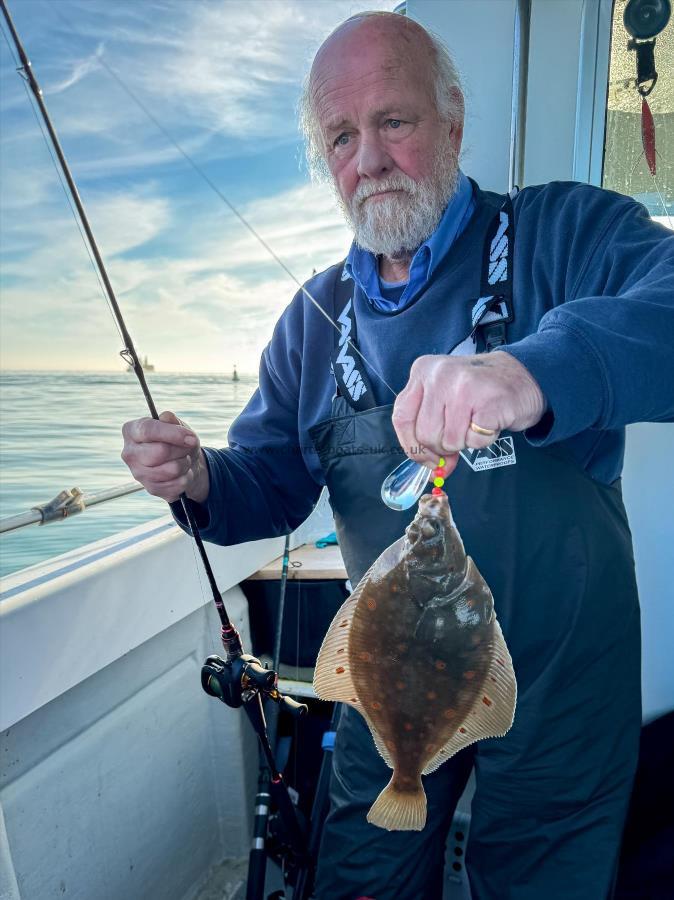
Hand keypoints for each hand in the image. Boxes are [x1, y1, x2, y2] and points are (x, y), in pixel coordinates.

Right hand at [121, 410, 209, 502]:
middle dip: (181, 449)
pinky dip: (186, 476)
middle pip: (161, 451)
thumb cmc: (177, 440)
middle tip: (187, 447)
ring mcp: (138, 473)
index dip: (172, 433)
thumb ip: (172, 420)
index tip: (191, 437)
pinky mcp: (151, 488)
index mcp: (131, 431)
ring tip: (184, 459)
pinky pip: (177, 483)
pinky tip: (182, 472)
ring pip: (172, 469)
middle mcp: (129, 453)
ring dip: (185, 463)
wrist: (184, 463)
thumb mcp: (177, 425)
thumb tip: (166, 417)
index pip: (147, 430)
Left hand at [392, 352, 545, 474]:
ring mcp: (464, 386)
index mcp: (422, 371)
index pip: (401, 417)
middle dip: (442, 446)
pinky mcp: (489, 401)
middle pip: (425, 434)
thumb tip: (434, 469)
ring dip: (464, 441)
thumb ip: (431, 428)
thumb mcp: (445, 398)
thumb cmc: (480, 390)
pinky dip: (482, 440)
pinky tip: (488, 422)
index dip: (412, 446)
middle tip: (459, 435)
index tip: (427, 459)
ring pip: (449, 440)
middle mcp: (440, 375)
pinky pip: (475, 440)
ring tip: (475, 422)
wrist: (524, 375)